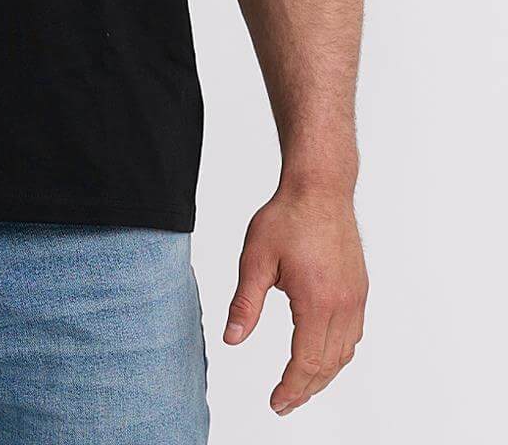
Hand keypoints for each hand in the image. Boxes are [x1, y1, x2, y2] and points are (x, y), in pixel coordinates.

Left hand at [223, 183, 367, 416]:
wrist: (319, 188)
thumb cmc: (287, 217)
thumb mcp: (256, 258)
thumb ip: (245, 302)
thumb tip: (232, 338)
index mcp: (317, 301)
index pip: (305, 361)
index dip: (290, 388)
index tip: (275, 403)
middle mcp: (343, 305)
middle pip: (327, 365)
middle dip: (305, 389)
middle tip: (284, 404)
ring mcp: (356, 297)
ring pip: (344, 354)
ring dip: (323, 375)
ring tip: (300, 387)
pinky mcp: (359, 289)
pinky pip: (353, 335)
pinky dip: (337, 354)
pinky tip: (321, 356)